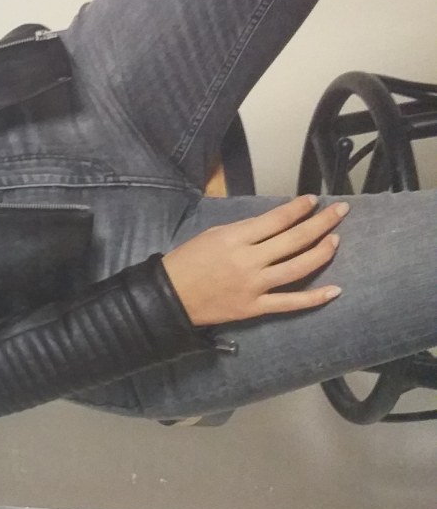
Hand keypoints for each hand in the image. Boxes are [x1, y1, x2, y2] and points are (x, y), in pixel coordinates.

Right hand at [162, 195, 347, 326]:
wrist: (168, 297)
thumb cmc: (186, 261)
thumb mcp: (212, 235)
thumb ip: (245, 230)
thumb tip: (275, 224)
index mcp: (235, 238)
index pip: (277, 219)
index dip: (299, 208)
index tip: (313, 200)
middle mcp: (249, 261)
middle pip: (294, 239)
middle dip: (321, 222)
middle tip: (340, 211)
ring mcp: (254, 286)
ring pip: (298, 268)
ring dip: (322, 252)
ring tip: (336, 240)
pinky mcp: (254, 307)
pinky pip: (290, 303)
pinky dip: (314, 298)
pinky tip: (335, 290)